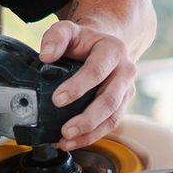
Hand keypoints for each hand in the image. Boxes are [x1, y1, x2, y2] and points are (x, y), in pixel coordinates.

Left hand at [38, 18, 137, 150]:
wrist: (102, 46)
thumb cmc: (83, 41)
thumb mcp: (68, 30)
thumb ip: (55, 37)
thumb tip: (46, 56)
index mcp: (113, 50)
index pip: (97, 70)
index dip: (78, 87)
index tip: (57, 99)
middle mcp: (125, 71)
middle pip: (109, 100)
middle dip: (87, 119)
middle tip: (65, 130)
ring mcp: (126, 90)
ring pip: (113, 117)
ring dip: (90, 133)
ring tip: (66, 141)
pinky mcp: (122, 105)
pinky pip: (109, 125)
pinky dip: (91, 137)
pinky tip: (72, 142)